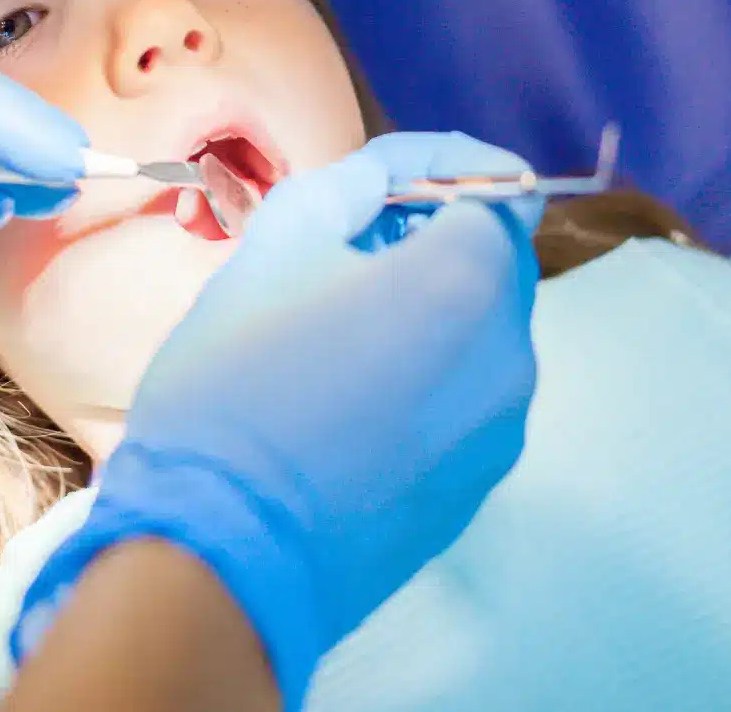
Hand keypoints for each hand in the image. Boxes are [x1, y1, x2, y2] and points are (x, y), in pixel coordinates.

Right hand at [15, 134, 543, 709]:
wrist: (219, 554)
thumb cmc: (235, 384)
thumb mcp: (279, 243)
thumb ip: (356, 183)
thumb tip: (398, 176)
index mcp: (470, 282)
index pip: (497, 194)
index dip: (446, 179)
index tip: (392, 190)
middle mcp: (511, 355)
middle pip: (497, 265)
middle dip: (440, 241)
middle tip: (356, 251)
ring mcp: (503, 429)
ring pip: (483, 335)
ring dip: (435, 310)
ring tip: (346, 329)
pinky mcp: (480, 486)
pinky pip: (469, 399)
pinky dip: (432, 375)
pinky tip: (357, 396)